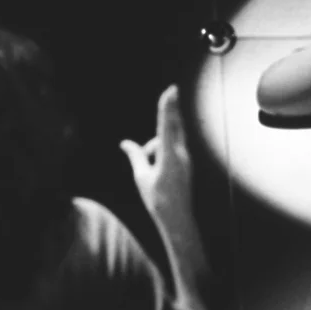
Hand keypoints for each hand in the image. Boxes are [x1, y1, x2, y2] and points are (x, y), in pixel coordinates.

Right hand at [120, 85, 191, 213]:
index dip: (167, 107)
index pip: (166, 126)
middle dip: (165, 118)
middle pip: (171, 128)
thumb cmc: (158, 199)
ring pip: (168, 142)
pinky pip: (172, 150)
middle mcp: (181, 155)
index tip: (171, 90)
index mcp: (169, 157)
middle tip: (172, 92)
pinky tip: (155, 171)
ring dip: (155, 148)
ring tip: (148, 171)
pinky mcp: (186, 164)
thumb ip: (135, 156)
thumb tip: (125, 143)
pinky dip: (161, 154)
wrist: (178, 219)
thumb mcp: (142, 177)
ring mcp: (186, 159)